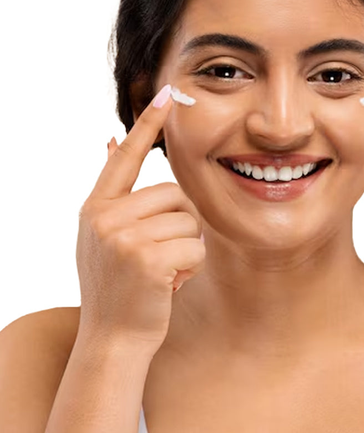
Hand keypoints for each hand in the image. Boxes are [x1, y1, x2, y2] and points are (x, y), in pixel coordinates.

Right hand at [76, 85, 204, 352]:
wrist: (113, 339)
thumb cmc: (120, 286)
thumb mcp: (106, 235)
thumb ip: (115, 193)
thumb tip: (110, 140)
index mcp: (97, 208)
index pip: (127, 158)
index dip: (147, 125)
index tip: (166, 93)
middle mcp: (105, 218)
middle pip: (176, 195)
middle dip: (182, 225)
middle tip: (162, 256)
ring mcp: (122, 238)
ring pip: (190, 220)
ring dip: (188, 248)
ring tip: (164, 271)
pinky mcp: (145, 259)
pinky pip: (196, 246)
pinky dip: (193, 266)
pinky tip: (171, 283)